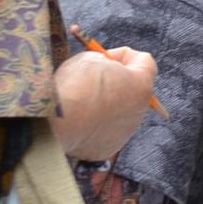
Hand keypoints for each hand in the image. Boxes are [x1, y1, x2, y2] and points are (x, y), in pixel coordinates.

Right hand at [51, 45, 158, 160]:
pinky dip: (93, 125)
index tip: (104, 58)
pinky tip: (76, 120)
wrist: (57, 122)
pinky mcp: (107, 148)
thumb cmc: (75, 86)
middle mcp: (139, 112)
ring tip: (79, 101)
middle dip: (115, 82)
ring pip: (118, 113)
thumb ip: (105, 63)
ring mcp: (124, 133)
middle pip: (131, 90)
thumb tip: (104, 71)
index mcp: (141, 86)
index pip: (145, 63)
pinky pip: (104, 132)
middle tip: (90, 79)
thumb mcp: (90, 59)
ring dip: (105, 105)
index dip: (124, 55)